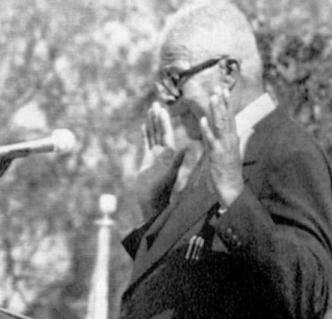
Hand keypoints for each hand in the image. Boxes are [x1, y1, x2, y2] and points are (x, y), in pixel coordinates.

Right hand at [136, 101, 186, 217]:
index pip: (166, 134)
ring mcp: (155, 156)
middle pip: (160, 131)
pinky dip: (146, 134)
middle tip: (156, 103)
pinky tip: (144, 125)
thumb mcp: (170, 174)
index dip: (164, 121)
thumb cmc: (161, 190)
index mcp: (168, 154)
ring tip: (151, 109)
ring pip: (153, 135)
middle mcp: (163, 153)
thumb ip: (177, 161)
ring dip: (152, 122)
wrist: (152, 203)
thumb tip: (187, 148)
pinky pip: (147, 143)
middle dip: (158, 118)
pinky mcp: (148, 160)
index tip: (162, 108)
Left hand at [199, 87, 244, 207]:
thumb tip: (250, 129)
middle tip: (219, 87)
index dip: (227, 103)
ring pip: (220, 125)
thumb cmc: (231, 172)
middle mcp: (230, 141)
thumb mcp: (238, 153)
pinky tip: (203, 120)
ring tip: (213, 97)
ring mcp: (223, 147)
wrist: (231, 189)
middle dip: (223, 102)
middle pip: (227, 118)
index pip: (231, 117)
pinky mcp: (216, 155)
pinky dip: (207, 130)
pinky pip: (210, 141)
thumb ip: (244, 139)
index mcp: (234, 139)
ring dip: (217, 111)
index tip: (224, 90)